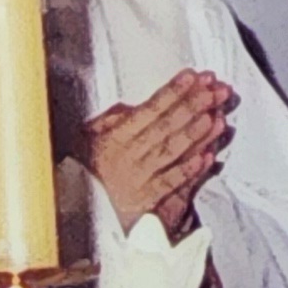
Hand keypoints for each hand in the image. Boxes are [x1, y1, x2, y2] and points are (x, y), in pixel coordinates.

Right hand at [82, 71, 233, 236]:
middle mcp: (128, 156)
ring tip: (216, 117)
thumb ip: (111, 120)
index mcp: (115, 137)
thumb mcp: (87, 138)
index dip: (172, 92)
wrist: (72, 210)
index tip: (193, 76)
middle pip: (166, 127)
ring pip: (172, 152)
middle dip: (192, 106)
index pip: (149, 110)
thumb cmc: (84, 169)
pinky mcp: (147, 199)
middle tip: (214, 90)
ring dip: (197, 134)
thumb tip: (134, 106)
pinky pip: (171, 182)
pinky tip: (208, 157)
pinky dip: (191, 170)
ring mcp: (139, 178)